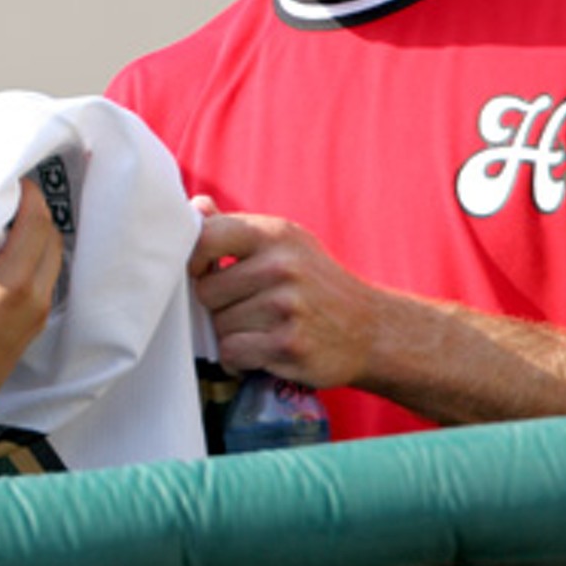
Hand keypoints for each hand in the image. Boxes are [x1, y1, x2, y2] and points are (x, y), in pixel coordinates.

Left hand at [189, 196, 376, 388]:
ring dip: (232, 334)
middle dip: (217, 305)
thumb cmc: (316, 283)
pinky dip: (239, 359)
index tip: (206, 272)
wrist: (371, 329)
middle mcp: (281, 265)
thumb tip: (196, 206)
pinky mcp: (288, 344)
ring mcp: (286, 305)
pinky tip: (262, 351)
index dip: (194, 260)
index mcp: (274, 234)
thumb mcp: (285, 244)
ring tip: (262, 329)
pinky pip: (232, 352)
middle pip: (206, 291)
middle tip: (249, 308)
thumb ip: (236, 229)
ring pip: (218, 325)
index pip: (205, 237)